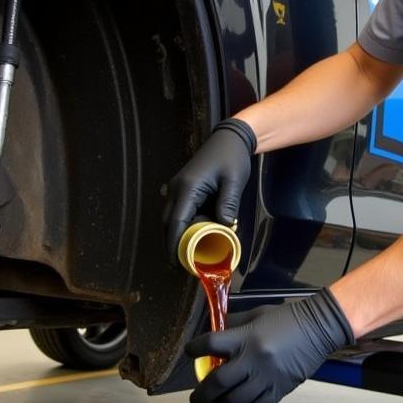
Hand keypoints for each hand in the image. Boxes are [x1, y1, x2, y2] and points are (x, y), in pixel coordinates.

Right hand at [163, 118, 255, 258]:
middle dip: (171, 243)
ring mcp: (178, 186)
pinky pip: (178, 210)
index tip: (175, 262)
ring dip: (176, 234)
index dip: (173, 244)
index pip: (175, 222)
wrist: (230, 138)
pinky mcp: (183, 187)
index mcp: (188, 188)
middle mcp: (177, 188)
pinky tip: (192, 234)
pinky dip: (181, 224)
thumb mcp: (233, 182)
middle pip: (168, 222)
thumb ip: (227, 205)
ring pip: (171, 216)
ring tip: (187, 252)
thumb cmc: (232, 158)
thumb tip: (224, 228)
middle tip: (181, 263)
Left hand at [186, 288, 353, 402]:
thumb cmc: (286, 318)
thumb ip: (234, 325)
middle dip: (201, 395)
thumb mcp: (257, 315)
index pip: (210, 345)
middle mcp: (253, 360)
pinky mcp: (278, 391)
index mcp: (246, 337)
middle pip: (218, 382)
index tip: (190, 352)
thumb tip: (214, 333)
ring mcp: (266, 378)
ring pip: (234, 401)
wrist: (319, 329)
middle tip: (196, 400)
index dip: (194, 349)